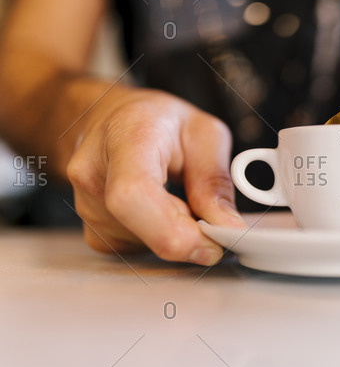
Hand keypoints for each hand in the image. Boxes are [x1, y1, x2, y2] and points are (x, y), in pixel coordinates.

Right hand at [66, 89, 245, 265]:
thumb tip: (228, 228)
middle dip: (188, 234)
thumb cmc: (158, 120)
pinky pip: (137, 248)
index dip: (174, 231)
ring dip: (177, 233)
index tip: (211, 244)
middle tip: (210, 216)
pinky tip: (163, 210)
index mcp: (125, 137)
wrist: (113, 118)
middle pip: (140, 228)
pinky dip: (162, 237)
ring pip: (144, 244)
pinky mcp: (92, 230)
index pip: (132, 194)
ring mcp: (85, 204)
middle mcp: (94, 172)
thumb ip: (215, 181)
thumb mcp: (204, 133)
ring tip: (180, 198)